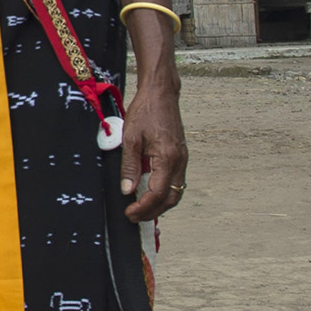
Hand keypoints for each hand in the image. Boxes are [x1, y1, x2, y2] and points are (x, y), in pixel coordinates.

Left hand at [119, 72, 185, 221]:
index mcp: (168, 158)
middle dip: (152, 211)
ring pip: (175, 192)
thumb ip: (129, 166)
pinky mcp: (180, 156)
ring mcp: (182, 159)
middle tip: (134, 216)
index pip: (157, 193)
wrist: (161, 94)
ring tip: (140, 208)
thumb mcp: (130, 138)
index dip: (143, 207)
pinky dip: (164, 192)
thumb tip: (127, 189)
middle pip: (170, 198)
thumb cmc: (145, 111)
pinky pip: (175, 181)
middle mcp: (179, 161)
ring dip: (159, 204)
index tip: (129, 213)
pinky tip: (150, 193)